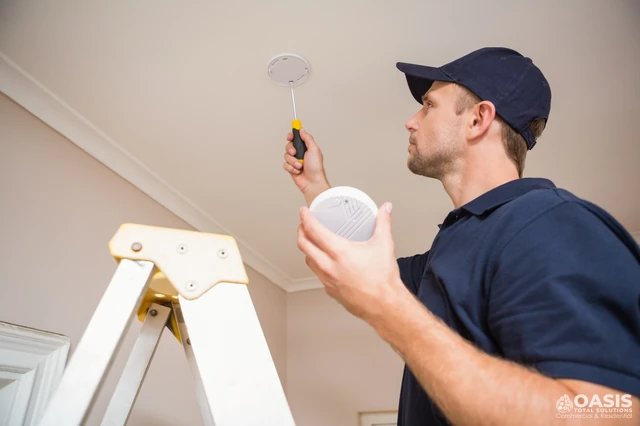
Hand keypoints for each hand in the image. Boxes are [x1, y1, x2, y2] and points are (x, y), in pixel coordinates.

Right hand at [283, 129, 329, 205]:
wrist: (312, 182)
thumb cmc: (316, 168)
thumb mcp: (314, 149)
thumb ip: (307, 138)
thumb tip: (302, 130)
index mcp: (306, 147)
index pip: (297, 138)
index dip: (292, 136)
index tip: (290, 136)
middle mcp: (300, 153)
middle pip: (289, 146)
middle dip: (291, 149)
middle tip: (295, 153)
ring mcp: (295, 161)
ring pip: (286, 156)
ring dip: (293, 161)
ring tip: (300, 165)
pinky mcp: (291, 168)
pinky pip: (285, 165)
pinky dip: (291, 168)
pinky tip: (297, 171)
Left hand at [296, 202, 406, 322]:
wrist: (385, 305)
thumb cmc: (383, 280)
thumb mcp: (384, 245)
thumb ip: (383, 223)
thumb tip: (385, 210)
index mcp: (339, 252)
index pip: (314, 230)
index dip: (306, 218)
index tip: (304, 212)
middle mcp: (329, 266)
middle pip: (304, 245)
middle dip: (301, 231)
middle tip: (304, 224)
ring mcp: (327, 280)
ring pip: (308, 260)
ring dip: (307, 248)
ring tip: (312, 241)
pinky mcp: (330, 290)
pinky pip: (317, 274)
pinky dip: (316, 264)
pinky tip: (324, 261)